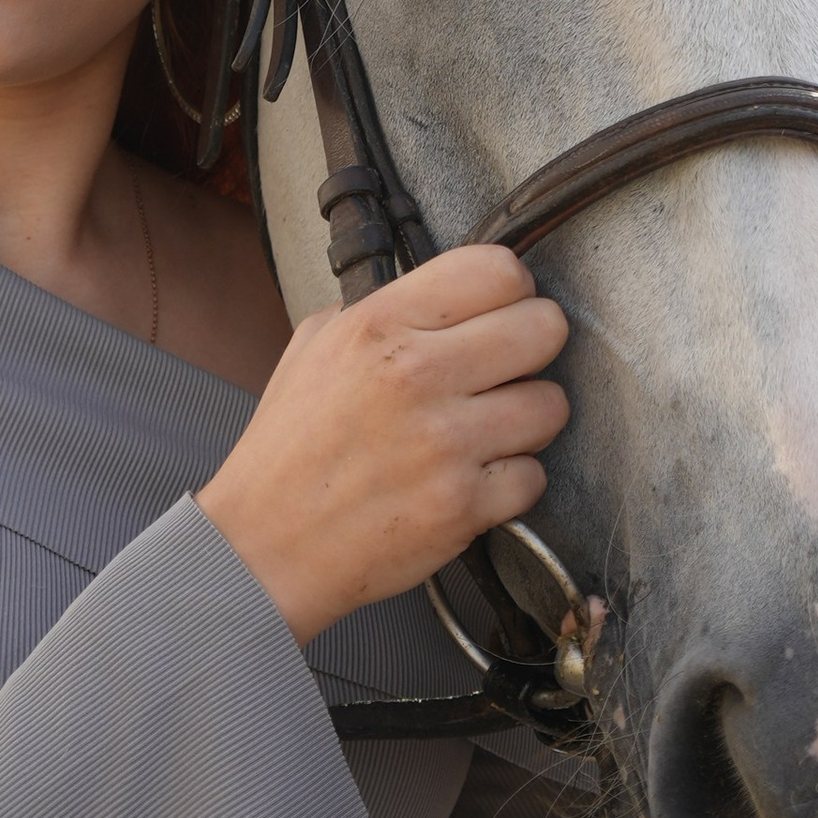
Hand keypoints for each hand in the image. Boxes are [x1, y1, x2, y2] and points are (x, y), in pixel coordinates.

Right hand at [196, 247, 570, 646]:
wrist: (265, 547)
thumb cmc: (288, 450)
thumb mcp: (313, 348)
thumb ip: (380, 310)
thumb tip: (441, 295)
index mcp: (380, 325)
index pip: (498, 270)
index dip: (513, 290)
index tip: (502, 311)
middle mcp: (417, 374)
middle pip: (544, 329)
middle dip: (533, 348)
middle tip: (506, 370)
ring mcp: (446, 442)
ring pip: (551, 405)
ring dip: (527, 419)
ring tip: (486, 431)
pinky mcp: (464, 504)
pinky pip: (535, 475)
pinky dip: (512, 481)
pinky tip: (473, 479)